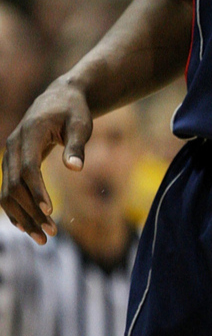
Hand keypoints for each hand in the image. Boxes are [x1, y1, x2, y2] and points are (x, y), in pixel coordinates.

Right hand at [1, 80, 92, 243]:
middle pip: (15, 184)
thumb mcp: (81, 123)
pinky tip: (27, 227)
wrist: (59, 98)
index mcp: (31, 132)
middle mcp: (14, 144)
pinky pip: (7, 190)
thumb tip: (76, 169)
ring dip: (23, 215)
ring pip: (7, 191)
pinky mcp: (11, 162)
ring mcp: (9, 154)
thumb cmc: (74, 111)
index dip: (37, 190)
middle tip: (51, 233)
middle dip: (31, 210)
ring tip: (43, 237)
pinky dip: (15, 209)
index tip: (50, 210)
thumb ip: (77, 145)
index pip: (29, 167)